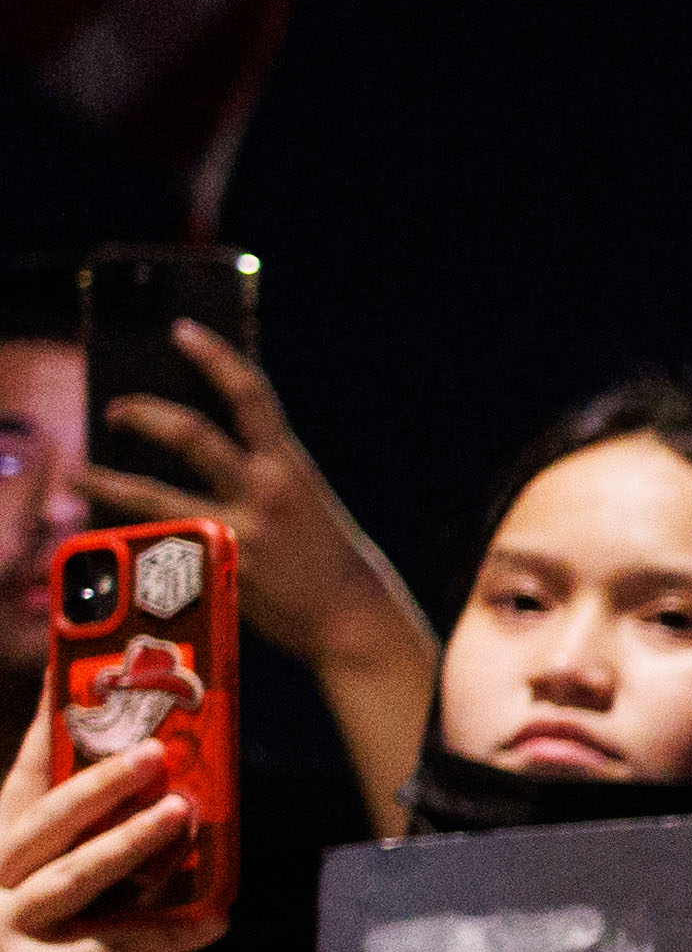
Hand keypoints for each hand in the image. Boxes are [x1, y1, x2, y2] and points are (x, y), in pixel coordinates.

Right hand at [0, 706, 201, 951]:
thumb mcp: (62, 918)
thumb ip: (96, 874)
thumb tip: (173, 817)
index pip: (20, 791)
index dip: (48, 742)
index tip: (72, 691)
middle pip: (43, 824)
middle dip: (99, 783)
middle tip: (153, 748)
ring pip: (72, 877)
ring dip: (132, 843)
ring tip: (182, 812)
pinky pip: (112, 949)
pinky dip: (168, 934)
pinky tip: (216, 919)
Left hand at [83, 323, 428, 682]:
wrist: (352, 619)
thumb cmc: (327, 559)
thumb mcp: (305, 501)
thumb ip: (262, 475)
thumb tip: (205, 453)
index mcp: (291, 466)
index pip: (251, 395)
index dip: (214, 357)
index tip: (181, 331)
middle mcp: (265, 492)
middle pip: (192, 435)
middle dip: (145, 415)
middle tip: (116, 409)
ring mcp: (238, 531)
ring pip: (154, 495)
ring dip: (108, 481)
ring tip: (79, 474)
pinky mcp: (217, 570)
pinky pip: (159, 544)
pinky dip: (131, 537)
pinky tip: (107, 534)